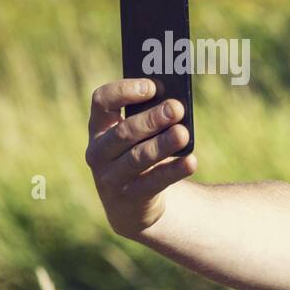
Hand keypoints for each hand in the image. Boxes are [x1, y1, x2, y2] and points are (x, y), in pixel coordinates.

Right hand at [86, 78, 196, 238]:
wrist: (134, 204)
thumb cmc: (140, 155)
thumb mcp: (140, 136)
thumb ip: (151, 119)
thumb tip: (176, 106)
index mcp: (99, 127)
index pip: (101, 102)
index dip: (124, 91)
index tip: (152, 86)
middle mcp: (98, 151)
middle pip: (123, 132)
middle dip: (151, 119)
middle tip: (176, 108)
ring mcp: (110, 177)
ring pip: (137, 158)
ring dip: (162, 145)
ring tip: (183, 134)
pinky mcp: (129, 198)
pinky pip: (152, 182)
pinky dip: (173, 171)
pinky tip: (191, 161)